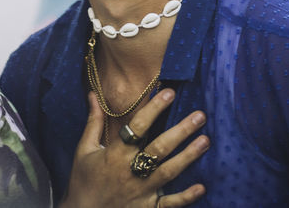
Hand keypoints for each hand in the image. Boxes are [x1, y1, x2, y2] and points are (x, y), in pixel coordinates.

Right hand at [60, 89, 208, 207]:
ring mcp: (141, 192)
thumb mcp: (84, 150)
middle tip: (200, 115)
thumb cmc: (83, 182)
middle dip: (181, 131)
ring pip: (168, 172)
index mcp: (115, 154)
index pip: (137, 127)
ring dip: (188, 156)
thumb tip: (94, 95)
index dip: (154, 108)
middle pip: (159, 148)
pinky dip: (185, 197)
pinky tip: (201, 187)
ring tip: (206, 141)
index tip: (170, 92)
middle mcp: (130, 172)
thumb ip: (93, 122)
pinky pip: (168, 204)